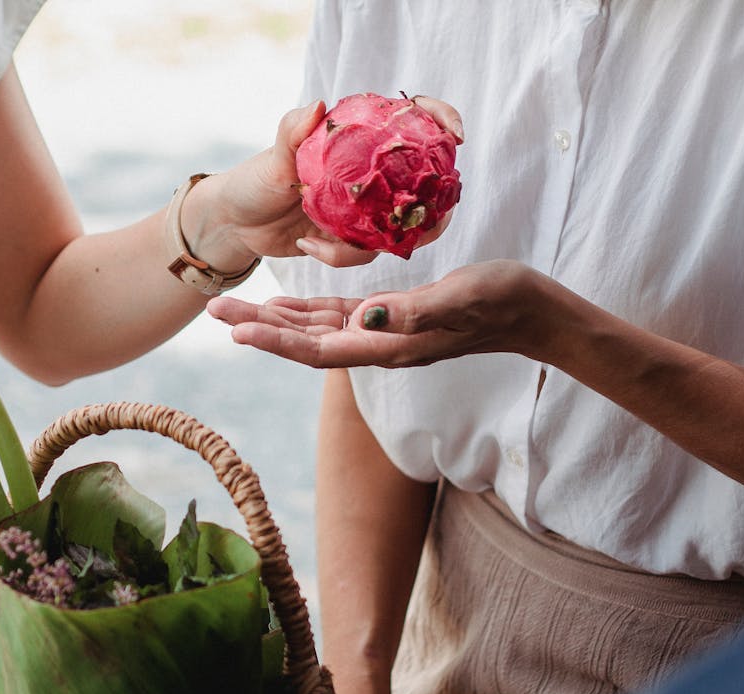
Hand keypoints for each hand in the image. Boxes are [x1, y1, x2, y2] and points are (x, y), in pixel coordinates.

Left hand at [180, 97, 464, 270]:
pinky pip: (366, 252)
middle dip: (434, 203)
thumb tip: (318, 105)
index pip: (416, 122)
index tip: (456, 135)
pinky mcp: (354, 239)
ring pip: (399, 226)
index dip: (443, 122)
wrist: (235, 224)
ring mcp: (366, 209)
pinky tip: (308, 246)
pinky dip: (341, 255)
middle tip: (429, 217)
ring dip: (374, 240)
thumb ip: (294, 130)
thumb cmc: (253, 181)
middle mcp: (372, 174)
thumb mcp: (273, 157)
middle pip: (425, 182)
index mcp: (361, 141)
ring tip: (327, 241)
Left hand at [207, 259, 565, 368]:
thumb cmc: (502, 300)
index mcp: (388, 344)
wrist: (533, 314)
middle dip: (256, 326)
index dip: (274, 339)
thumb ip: (414, 310)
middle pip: (303, 341)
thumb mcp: (460, 297)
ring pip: (314, 330)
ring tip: (231, 306)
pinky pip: (336, 319)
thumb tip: (364, 318)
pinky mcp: (391, 318)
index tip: (234, 329)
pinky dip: (304, 312)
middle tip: (210, 307)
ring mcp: (383, 333)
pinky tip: (282, 304)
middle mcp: (377, 345)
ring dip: (272, 320)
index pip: (318, 347)